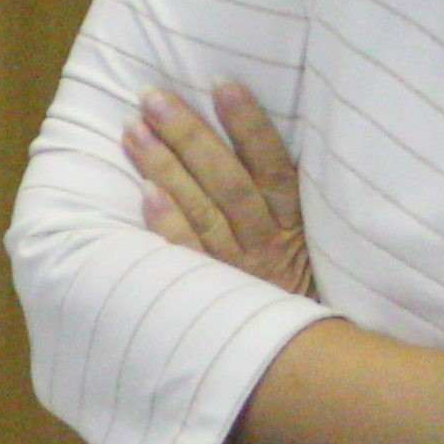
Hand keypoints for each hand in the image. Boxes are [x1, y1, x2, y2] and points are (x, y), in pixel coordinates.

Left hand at [130, 83, 309, 297]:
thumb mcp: (310, 240)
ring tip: (133, 130)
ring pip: (201, 211)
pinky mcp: (212, 294)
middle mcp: (266, 243)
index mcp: (294, 223)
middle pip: (227, 182)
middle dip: (189, 136)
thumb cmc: (298, 283)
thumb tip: (248, 131)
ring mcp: (237, 270)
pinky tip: (145, 192)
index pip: (272, 166)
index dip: (250, 125)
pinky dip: (168, 225)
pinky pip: (188, 256)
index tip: (223, 85)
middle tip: (153, 98)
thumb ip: (285, 198)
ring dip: (165, 168)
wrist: (301, 358)